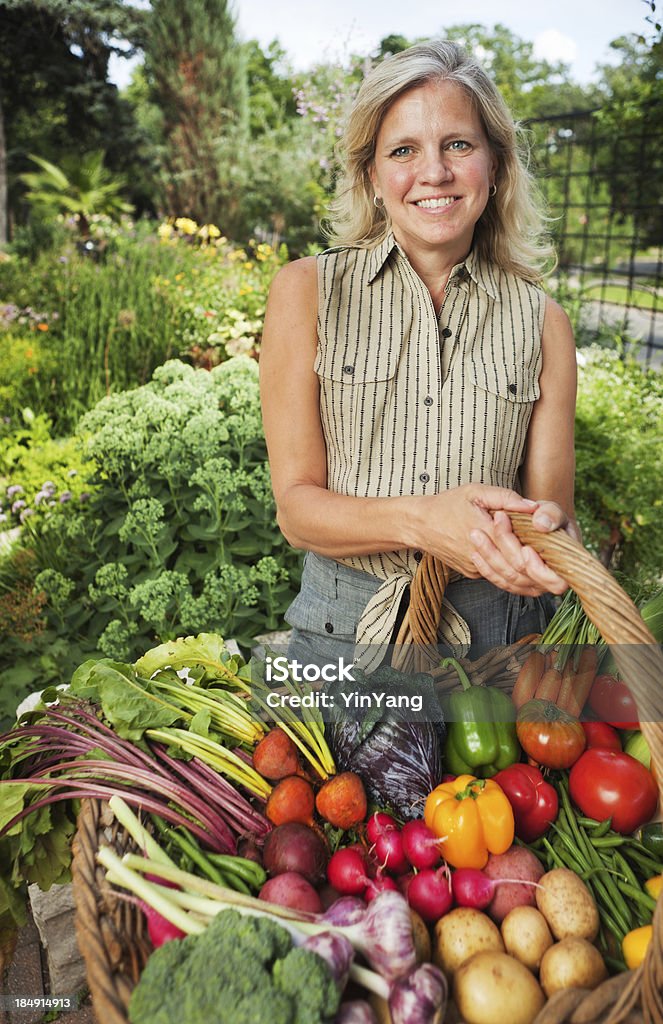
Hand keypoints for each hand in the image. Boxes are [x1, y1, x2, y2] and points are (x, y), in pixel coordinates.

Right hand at [414, 484, 539, 580]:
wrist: (420, 524)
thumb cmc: (448, 503)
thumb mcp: (476, 491)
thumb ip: (506, 497)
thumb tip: (534, 506)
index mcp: (483, 531)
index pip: (516, 550)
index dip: (536, 554)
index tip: (550, 547)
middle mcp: (479, 554)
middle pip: (516, 571)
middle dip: (541, 573)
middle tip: (560, 568)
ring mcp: (475, 567)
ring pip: (508, 582)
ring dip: (532, 581)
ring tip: (551, 575)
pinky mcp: (472, 573)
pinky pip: (498, 581)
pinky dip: (517, 583)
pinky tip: (533, 578)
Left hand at [469, 500, 576, 596]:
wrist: (538, 525)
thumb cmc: (550, 519)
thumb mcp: (553, 511)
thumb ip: (551, 515)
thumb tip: (541, 524)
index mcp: (564, 566)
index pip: (555, 580)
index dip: (538, 568)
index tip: (525, 548)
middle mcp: (547, 581)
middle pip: (523, 573)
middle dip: (507, 549)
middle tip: (496, 522)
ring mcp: (529, 585)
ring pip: (507, 577)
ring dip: (490, 555)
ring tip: (477, 534)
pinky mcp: (513, 584)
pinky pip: (498, 580)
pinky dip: (485, 567)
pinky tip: (476, 552)